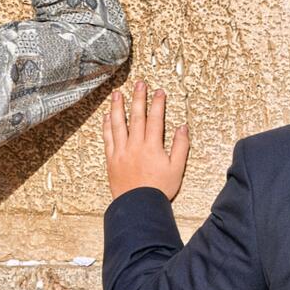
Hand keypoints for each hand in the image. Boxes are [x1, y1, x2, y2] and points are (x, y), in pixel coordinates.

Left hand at [103, 81, 189, 200]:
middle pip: (136, 116)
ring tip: (117, 94)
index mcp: (152, 146)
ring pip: (118, 124)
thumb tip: (182, 127)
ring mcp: (121, 151)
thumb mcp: (177, 168)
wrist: (139, 206)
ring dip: (118, 107)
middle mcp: (135, 145)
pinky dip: (107, 126)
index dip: (157, 103)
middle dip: (138, 98)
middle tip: (139, 84)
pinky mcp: (111, 159)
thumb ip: (180, 146)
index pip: (155, 119)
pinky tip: (107, 116)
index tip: (159, 91)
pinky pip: (108, 138)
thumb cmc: (159, 189)